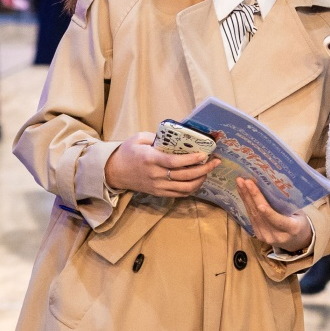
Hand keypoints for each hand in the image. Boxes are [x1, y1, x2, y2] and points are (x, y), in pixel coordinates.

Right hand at [104, 132, 221, 196]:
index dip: (191, 160)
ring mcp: (158, 186)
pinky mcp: (159, 193)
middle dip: (203, 169)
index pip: (174, 162)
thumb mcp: (139, 138)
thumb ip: (157, 137)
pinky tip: (199, 180)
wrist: (114, 172)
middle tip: (216, 161)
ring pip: (185, 187)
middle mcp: (155, 174)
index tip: (204, 155)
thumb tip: (178, 136)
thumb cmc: (128, 152)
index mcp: (150, 159)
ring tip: (209, 170)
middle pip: (184, 176)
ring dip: (201, 180)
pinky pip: (180, 194)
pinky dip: (192, 188)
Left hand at [237, 178, 312, 251]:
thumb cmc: (300, 222)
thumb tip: (273, 187)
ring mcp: (265, 236)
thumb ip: (287, 205)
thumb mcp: (300, 213)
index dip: (268, 213)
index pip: (278, 221)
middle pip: (261, 215)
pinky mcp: (258, 234)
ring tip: (240, 183)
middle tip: (244, 181)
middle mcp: (276, 235)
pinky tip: (243, 193)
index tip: (260, 204)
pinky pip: (251, 217)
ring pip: (253, 215)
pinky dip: (246, 204)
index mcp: (291, 229)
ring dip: (245, 198)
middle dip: (252, 197)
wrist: (296, 241)